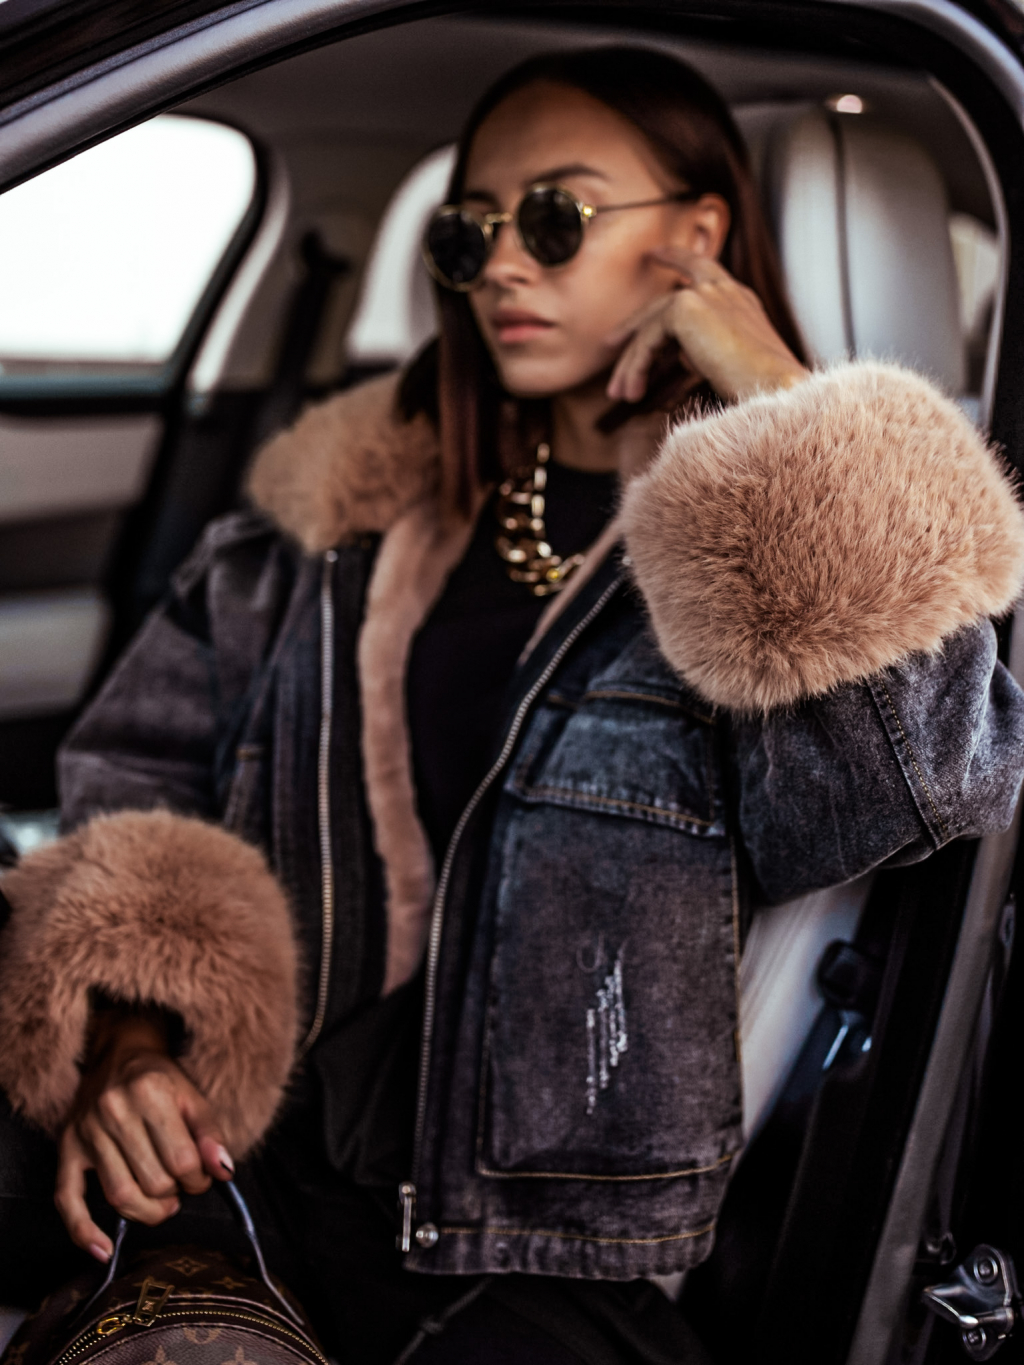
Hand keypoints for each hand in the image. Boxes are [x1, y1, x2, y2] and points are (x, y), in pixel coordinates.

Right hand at [56, 1011, 233, 1261]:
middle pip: (152, 1181)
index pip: (181, 1160)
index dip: (199, 1179)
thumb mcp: (193, 1096)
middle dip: (176, 1194)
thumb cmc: (161, 1080)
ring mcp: (86, 1132)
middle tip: (183, 1187)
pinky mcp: (66, 1148)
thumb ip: (211, 1133)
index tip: (201, 1177)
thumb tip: (225, 1172)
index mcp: (150, 1093)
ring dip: (147, 1212)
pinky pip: (68, 1199)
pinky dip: (83, 1230)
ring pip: (119, 1195)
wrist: (118, 1055)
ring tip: (162, 1205)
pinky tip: (102, 1249)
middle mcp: (113, 1111)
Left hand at [606, 247, 808, 403]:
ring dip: (632, 362)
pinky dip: (636, 366)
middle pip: (666, 299)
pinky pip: (647, 337)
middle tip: (609, 343)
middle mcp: (725, 291)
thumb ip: (705, 350)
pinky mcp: (687, 308)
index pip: (702, 270)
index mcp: (741, 301)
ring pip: (652, 324)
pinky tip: (632, 391)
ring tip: (619, 394)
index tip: (654, 253)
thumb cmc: (762, 392)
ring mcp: (707, 295)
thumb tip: (680, 358)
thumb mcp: (732, 365)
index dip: (677, 258)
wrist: (777, 392)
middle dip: (634, 325)